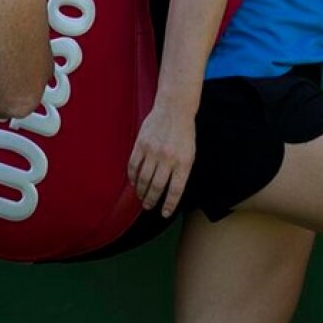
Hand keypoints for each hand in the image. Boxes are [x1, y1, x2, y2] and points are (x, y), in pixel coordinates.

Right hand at [127, 104, 195, 218]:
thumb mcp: (189, 153)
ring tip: (141, 197)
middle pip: (156, 187)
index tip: (164, 213)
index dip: (169, 204)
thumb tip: (170, 192)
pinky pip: (134, 166)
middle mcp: (168, 158)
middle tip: (148, 207)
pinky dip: (132, 177)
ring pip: (143, 179)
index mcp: (183, 162)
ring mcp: (153, 151)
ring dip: (141, 191)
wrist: (174, 109)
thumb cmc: (184, 133)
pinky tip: (134, 182)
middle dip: (151, 200)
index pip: (175, 190)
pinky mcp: (141, 144)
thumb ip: (181, 171)